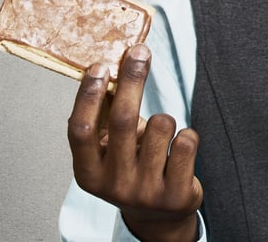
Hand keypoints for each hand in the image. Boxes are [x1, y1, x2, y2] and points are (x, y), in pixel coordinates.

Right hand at [67, 44, 203, 241]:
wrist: (160, 214)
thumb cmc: (133, 168)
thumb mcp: (111, 151)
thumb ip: (106, 118)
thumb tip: (108, 67)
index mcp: (89, 173)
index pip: (81, 130)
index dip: (88, 96)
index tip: (100, 66)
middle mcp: (114, 185)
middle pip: (123, 120)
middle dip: (132, 80)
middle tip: (139, 52)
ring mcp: (145, 192)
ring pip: (161, 125)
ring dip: (164, 118)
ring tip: (161, 134)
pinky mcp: (176, 194)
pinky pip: (187, 140)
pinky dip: (187, 133)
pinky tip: (180, 147)